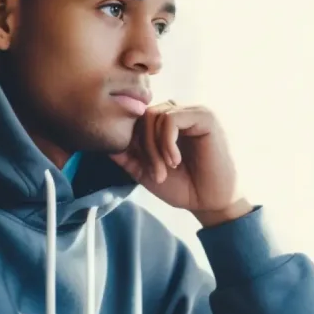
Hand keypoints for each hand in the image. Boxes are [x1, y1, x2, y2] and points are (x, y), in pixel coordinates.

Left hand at [108, 102, 250, 226]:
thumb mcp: (145, 171)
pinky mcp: (204, 116)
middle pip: (142, 115)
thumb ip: (127, 156)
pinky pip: (171, 119)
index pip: (136, 118)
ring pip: (154, 116)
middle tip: (155, 173)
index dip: (131, 142)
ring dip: (154, 148)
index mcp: (164, 122)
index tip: (140, 168)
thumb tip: (103, 143)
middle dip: (143, 147)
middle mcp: (177, 111)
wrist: (210, 202)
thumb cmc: (182, 187)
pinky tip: (175, 161)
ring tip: (165, 170)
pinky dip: (167, 143)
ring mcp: (191, 111)